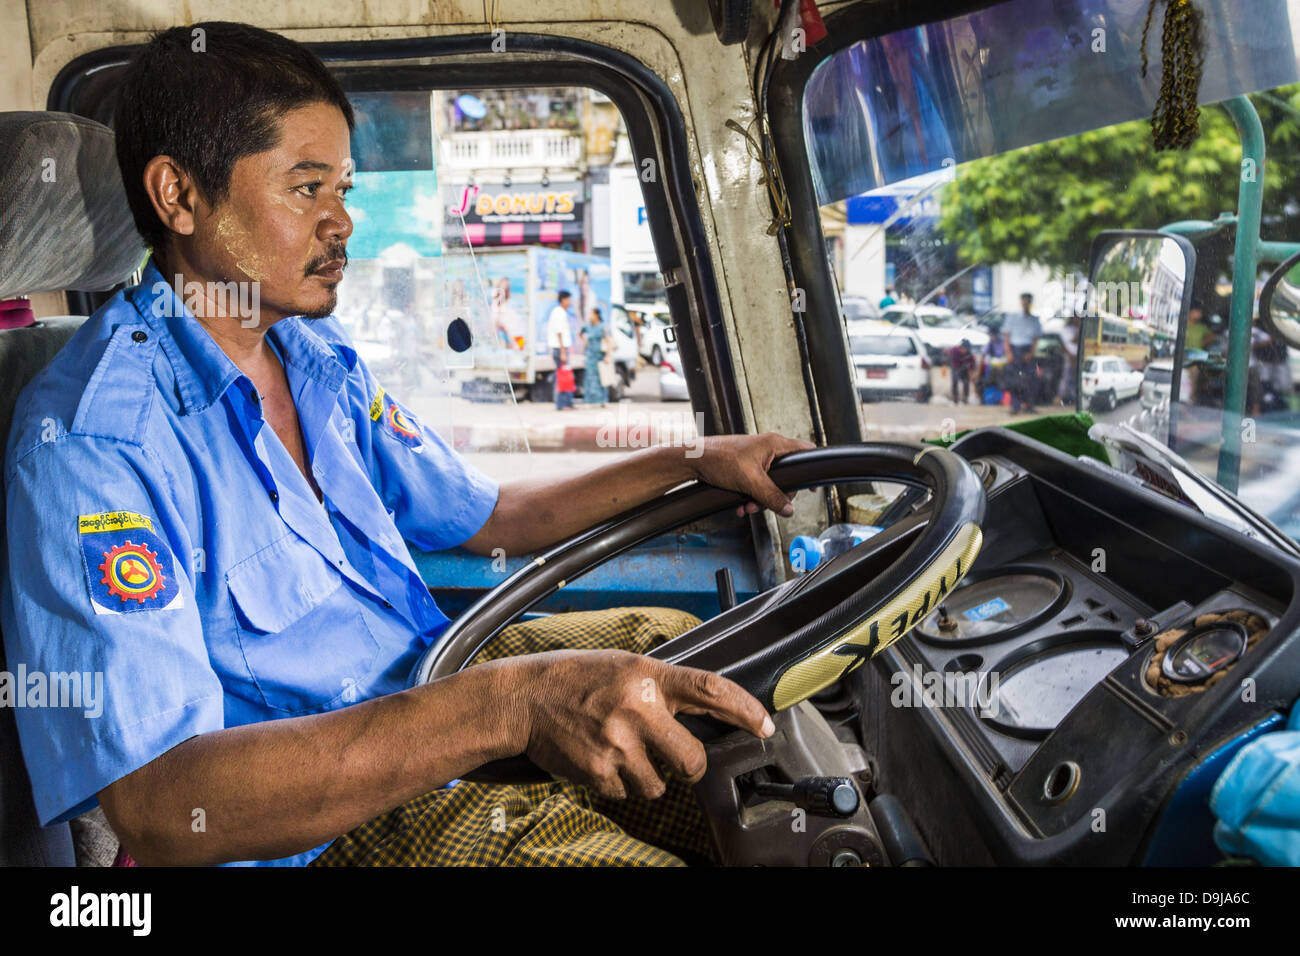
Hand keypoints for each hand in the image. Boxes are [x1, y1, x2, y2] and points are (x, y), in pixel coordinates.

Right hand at [507, 650, 774, 798]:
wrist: (523, 698)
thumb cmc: (576, 678)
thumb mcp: (625, 665)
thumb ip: (661, 685)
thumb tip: (701, 710)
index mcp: (648, 675)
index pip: (711, 689)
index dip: (744, 710)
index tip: (765, 726)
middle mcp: (637, 708)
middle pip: (691, 759)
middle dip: (688, 766)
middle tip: (673, 758)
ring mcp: (617, 742)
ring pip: (658, 785)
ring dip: (645, 777)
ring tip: (620, 751)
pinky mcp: (598, 770)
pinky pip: (625, 793)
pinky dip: (615, 783)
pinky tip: (598, 758)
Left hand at [691, 432, 814, 517]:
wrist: (693, 461)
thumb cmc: (719, 459)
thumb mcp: (750, 481)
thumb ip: (772, 496)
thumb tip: (789, 509)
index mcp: (775, 444)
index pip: (805, 452)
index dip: (811, 469)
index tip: (812, 489)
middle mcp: (768, 449)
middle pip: (787, 476)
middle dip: (777, 495)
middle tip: (766, 504)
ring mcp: (757, 458)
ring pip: (771, 484)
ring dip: (761, 500)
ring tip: (747, 507)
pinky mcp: (746, 467)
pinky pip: (757, 485)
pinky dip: (751, 496)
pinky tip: (740, 505)